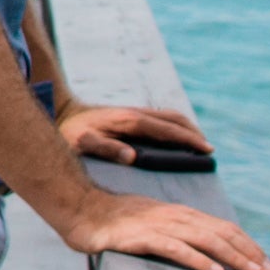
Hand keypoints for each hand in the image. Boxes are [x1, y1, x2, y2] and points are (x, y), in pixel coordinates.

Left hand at [59, 104, 208, 166]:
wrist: (60, 113)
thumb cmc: (71, 133)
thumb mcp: (84, 143)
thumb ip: (107, 149)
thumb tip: (133, 157)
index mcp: (130, 121)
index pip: (168, 129)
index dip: (189, 140)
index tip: (207, 151)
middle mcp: (135, 113)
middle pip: (175, 119)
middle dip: (194, 133)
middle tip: (209, 151)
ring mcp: (134, 112)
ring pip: (169, 116)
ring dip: (186, 128)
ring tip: (198, 146)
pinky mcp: (130, 115)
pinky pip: (160, 119)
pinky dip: (175, 127)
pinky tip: (176, 140)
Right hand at [61, 188, 269, 269]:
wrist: (79, 208)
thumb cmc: (113, 220)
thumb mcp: (150, 225)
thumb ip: (173, 233)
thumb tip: (197, 249)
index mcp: (180, 213)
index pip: (222, 227)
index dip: (246, 243)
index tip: (264, 261)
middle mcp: (175, 216)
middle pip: (220, 233)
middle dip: (248, 252)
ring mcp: (159, 225)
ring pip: (205, 240)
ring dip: (233, 257)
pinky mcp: (142, 237)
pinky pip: (176, 249)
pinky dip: (198, 260)